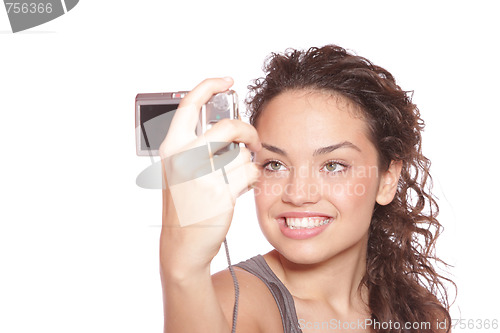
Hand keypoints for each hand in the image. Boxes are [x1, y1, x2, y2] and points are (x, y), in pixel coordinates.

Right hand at [159, 77, 260, 271]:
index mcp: (171, 148)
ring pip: (242, 152)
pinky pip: (249, 172)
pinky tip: (240, 187)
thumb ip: (197, 146)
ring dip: (246, 162)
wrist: (182, 244)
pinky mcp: (221, 193)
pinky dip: (251, 177)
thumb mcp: (180, 170)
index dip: (210, 86)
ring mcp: (202, 176)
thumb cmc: (184, 205)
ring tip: (236, 176)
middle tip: (251, 140)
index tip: (227, 81)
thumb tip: (229, 126)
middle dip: (247, 131)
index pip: (189, 104)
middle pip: (228, 126)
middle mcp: (183, 158)